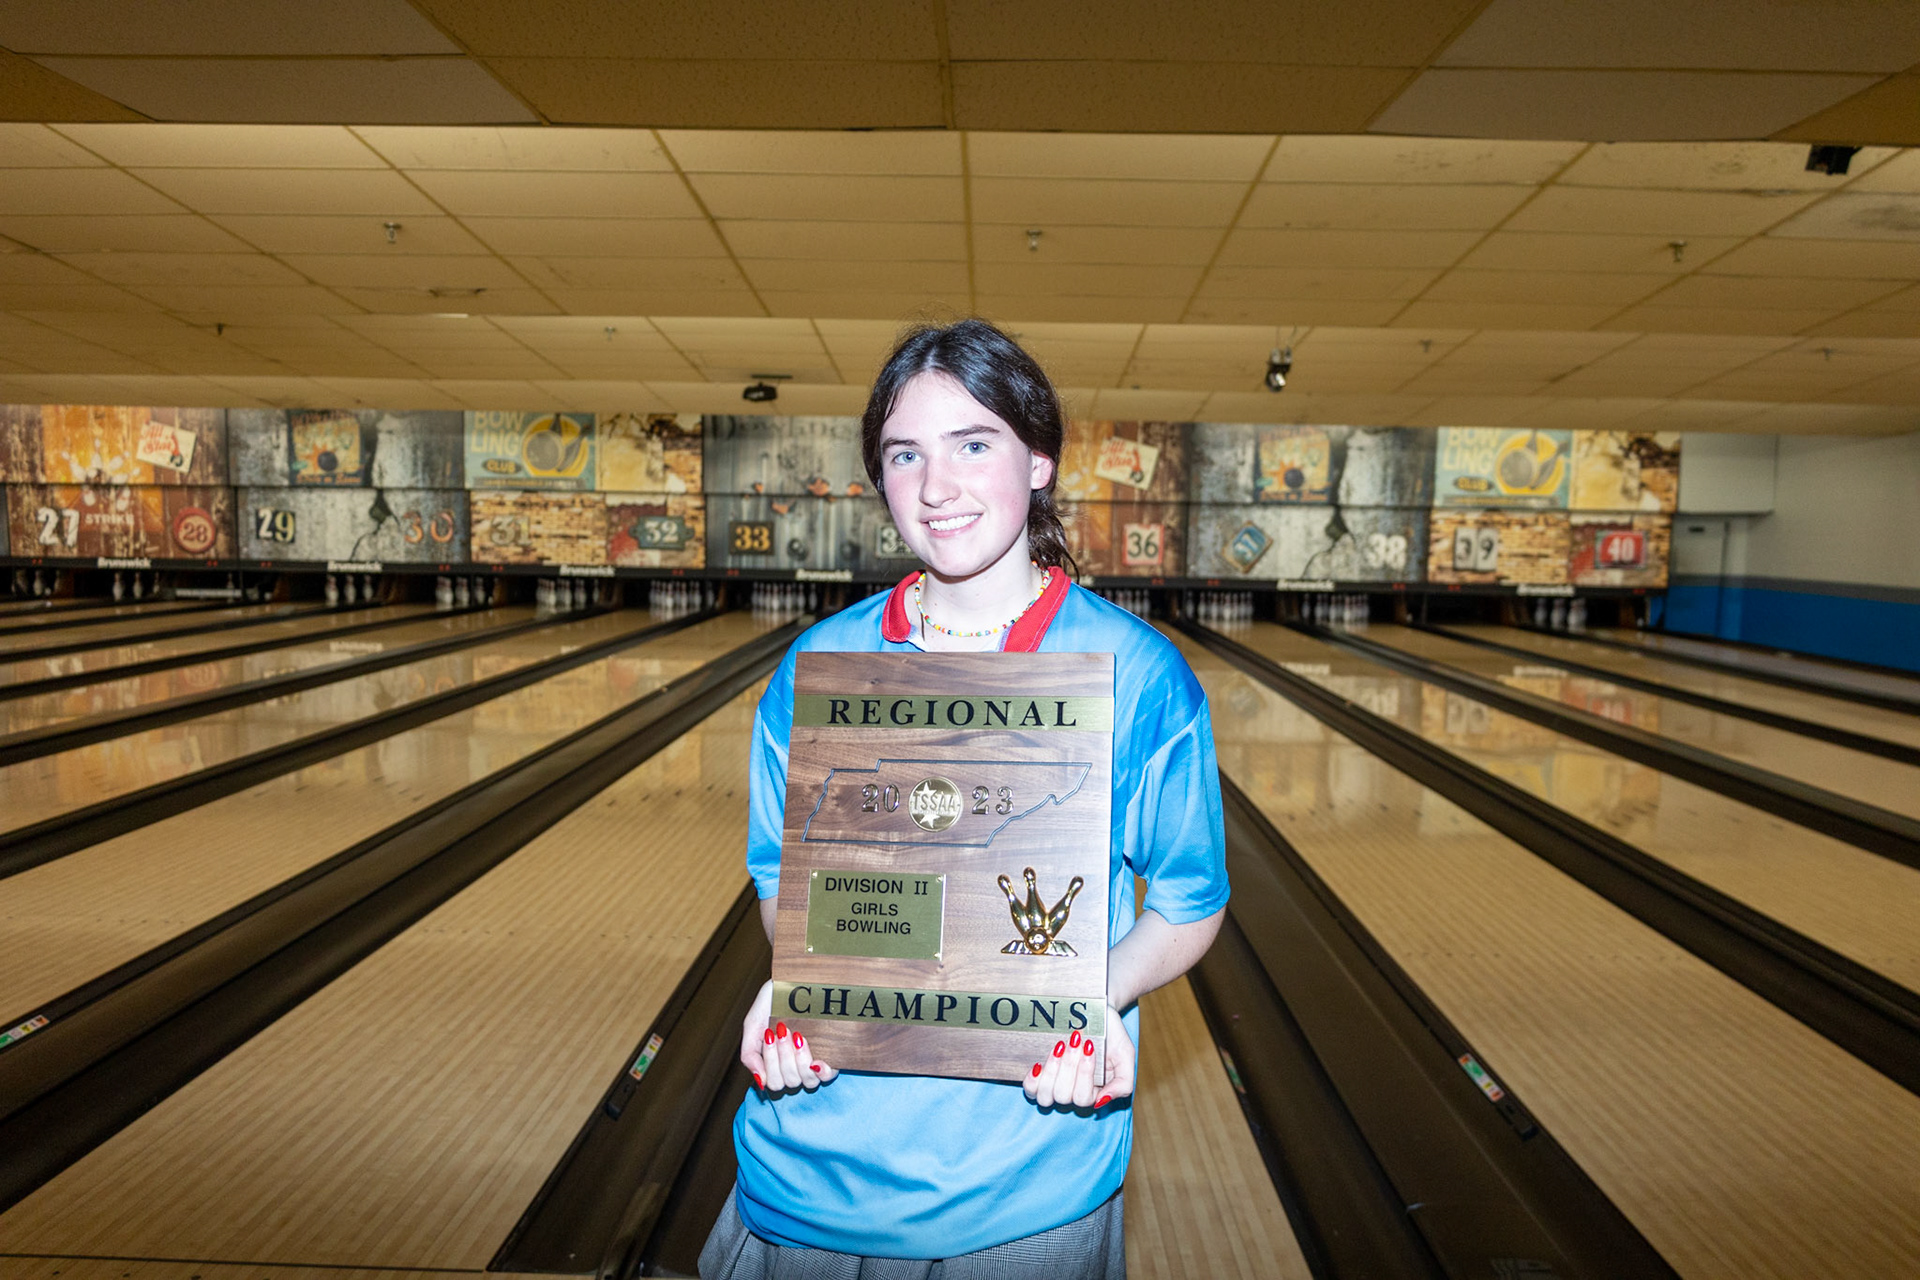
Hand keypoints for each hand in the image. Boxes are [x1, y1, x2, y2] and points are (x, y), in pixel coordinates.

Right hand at [740, 979, 836, 1094]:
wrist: (794, 980)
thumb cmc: (773, 1000)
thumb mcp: (753, 1024)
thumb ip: (749, 1053)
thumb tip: (760, 1080)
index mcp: (776, 1062)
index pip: (774, 1083)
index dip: (772, 1064)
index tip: (770, 1034)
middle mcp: (796, 1066)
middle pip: (789, 1082)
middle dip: (783, 1056)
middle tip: (783, 1029)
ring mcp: (814, 1060)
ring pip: (806, 1081)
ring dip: (799, 1059)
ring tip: (798, 1034)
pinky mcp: (831, 1054)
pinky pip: (827, 1076)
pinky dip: (820, 1070)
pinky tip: (816, 1059)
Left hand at [1024, 1017, 1134, 1110]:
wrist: (1096, 1011)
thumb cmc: (1111, 1034)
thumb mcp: (1126, 1055)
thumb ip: (1123, 1083)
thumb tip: (1102, 1102)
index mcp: (1093, 1092)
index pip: (1083, 1099)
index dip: (1084, 1074)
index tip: (1090, 1046)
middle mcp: (1072, 1092)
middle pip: (1063, 1096)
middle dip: (1069, 1066)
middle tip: (1075, 1041)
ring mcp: (1054, 1085)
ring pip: (1045, 1096)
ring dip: (1052, 1071)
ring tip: (1060, 1047)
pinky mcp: (1039, 1075)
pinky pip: (1030, 1090)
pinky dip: (1033, 1079)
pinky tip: (1039, 1063)